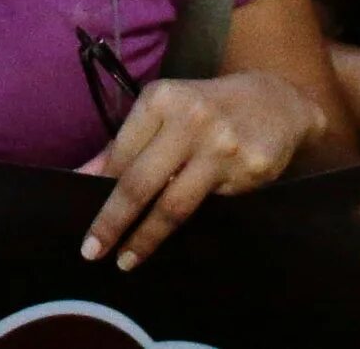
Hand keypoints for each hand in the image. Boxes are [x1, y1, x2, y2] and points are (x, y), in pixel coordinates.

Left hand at [77, 72, 320, 271]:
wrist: (279, 101)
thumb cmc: (208, 107)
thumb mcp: (166, 110)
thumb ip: (127, 143)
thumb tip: (83, 175)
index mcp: (162, 99)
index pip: (121, 154)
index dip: (99, 190)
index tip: (80, 217)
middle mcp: (190, 119)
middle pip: (139, 182)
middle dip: (112, 221)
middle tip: (91, 251)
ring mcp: (221, 147)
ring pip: (172, 205)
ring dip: (144, 238)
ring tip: (125, 259)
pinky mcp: (248, 171)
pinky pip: (207, 209)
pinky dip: (185, 229)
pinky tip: (173, 241)